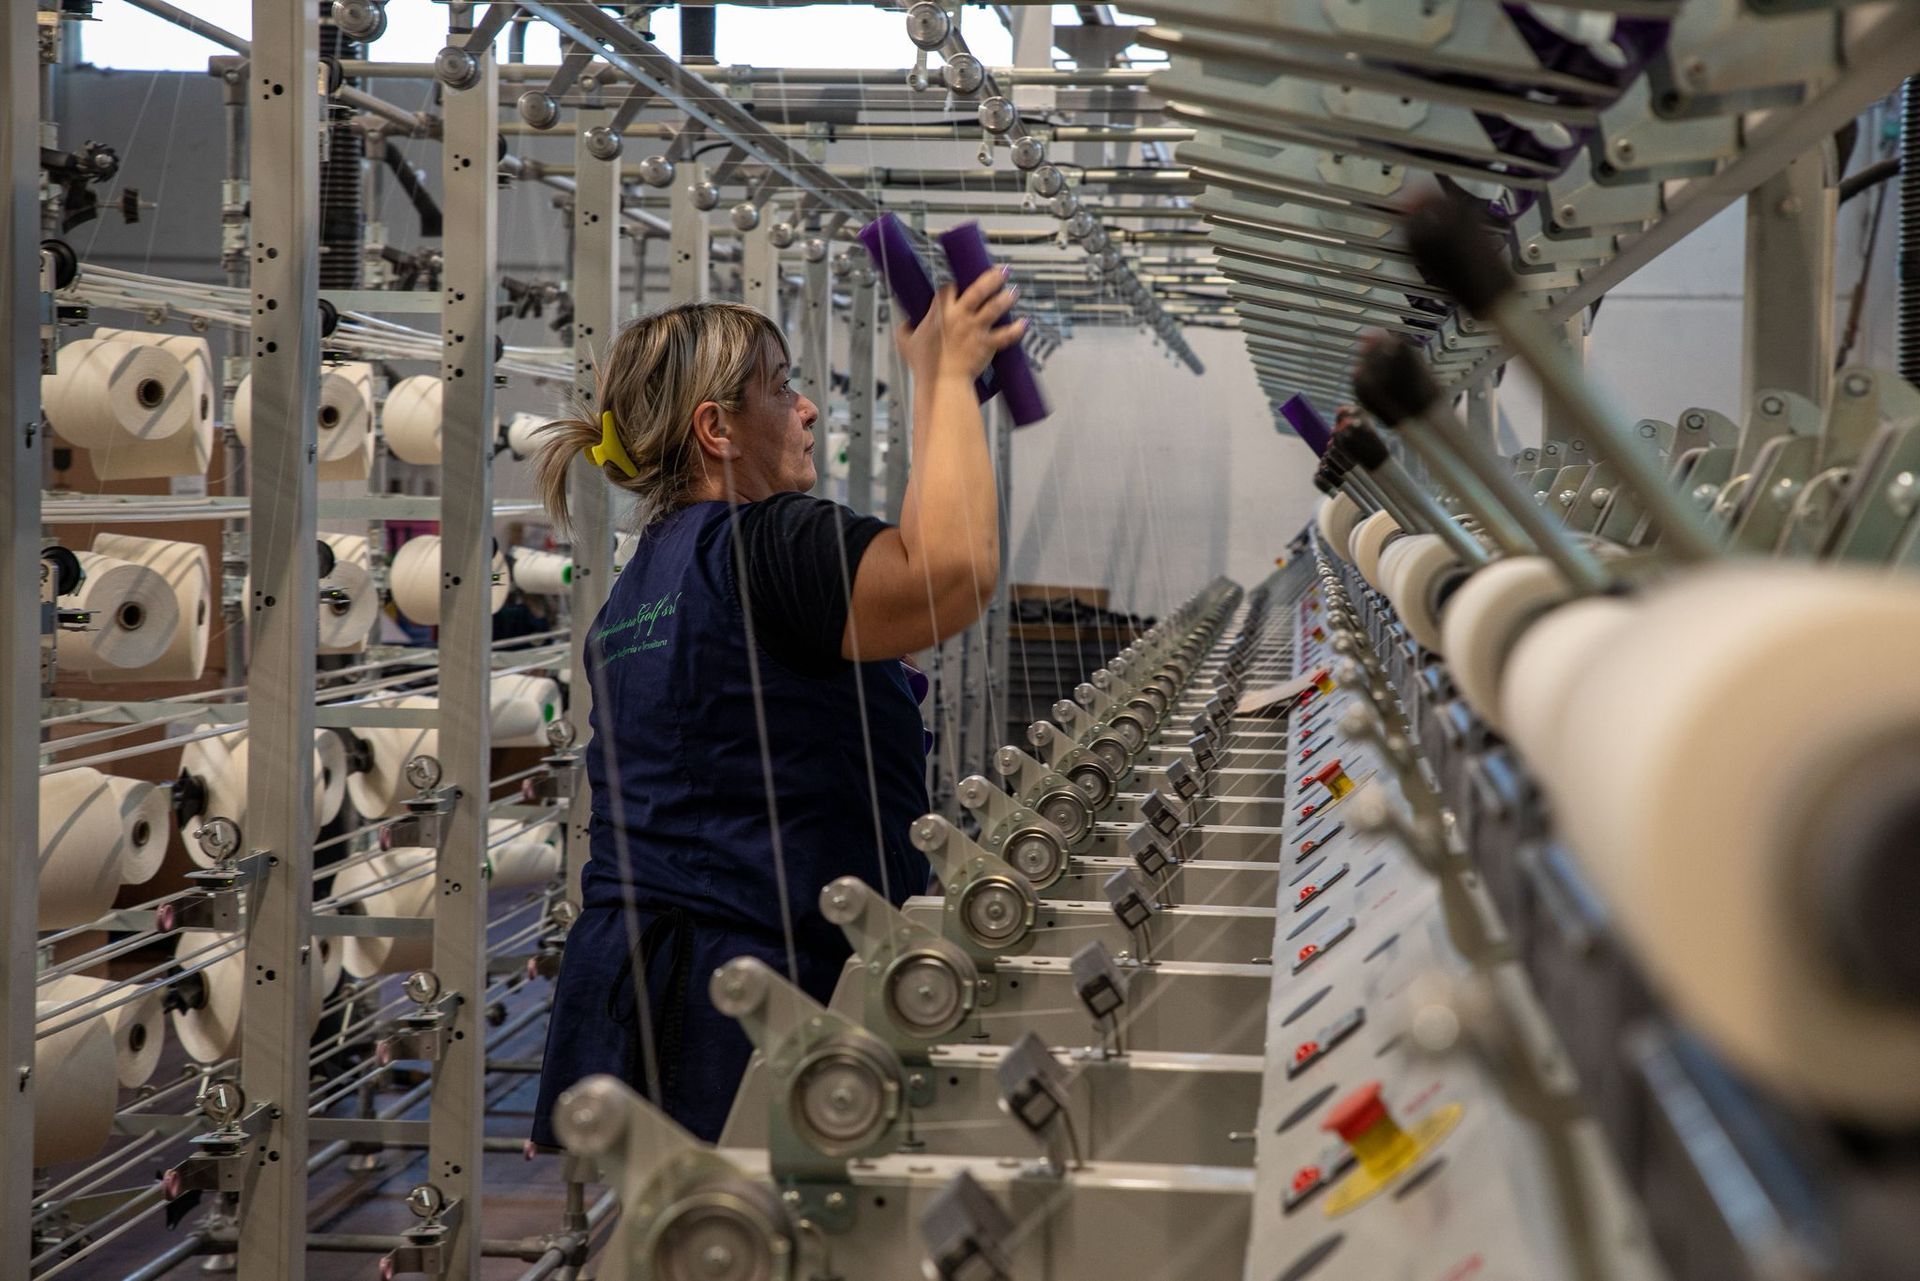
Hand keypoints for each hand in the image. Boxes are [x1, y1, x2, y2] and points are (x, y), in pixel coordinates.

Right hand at [894, 267, 1025, 385]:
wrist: (941, 383)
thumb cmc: (925, 366)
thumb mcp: (906, 344)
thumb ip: (904, 330)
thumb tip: (904, 324)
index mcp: (940, 313)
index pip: (949, 289)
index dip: (955, 286)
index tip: (959, 286)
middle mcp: (959, 317)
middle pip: (978, 290)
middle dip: (991, 278)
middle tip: (1001, 271)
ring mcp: (975, 329)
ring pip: (994, 307)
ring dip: (1006, 298)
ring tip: (1014, 291)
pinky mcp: (986, 344)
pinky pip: (1006, 335)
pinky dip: (1016, 329)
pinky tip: (1024, 323)